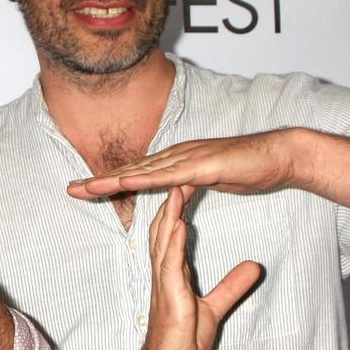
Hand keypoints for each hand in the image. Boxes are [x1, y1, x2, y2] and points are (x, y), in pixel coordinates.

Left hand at [67, 131, 297, 199]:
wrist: (279, 157)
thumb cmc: (248, 169)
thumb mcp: (210, 181)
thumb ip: (189, 186)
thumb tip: (175, 194)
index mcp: (177, 162)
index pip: (137, 175)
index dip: (109, 182)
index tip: (84, 191)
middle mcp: (177, 156)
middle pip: (131, 171)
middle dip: (99, 181)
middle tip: (70, 190)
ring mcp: (188, 158)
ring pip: (144, 171)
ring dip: (114, 180)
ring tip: (87, 188)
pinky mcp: (203, 165)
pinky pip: (170, 175)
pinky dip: (147, 179)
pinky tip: (127, 183)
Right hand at [128, 185, 261, 349]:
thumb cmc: (183, 344)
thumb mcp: (215, 309)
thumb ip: (231, 286)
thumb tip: (253, 267)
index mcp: (173, 274)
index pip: (173, 233)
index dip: (179, 207)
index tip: (191, 182)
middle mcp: (164, 273)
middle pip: (163, 228)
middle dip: (169, 200)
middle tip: (178, 171)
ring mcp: (164, 284)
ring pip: (163, 240)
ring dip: (169, 213)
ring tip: (177, 186)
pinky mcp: (169, 297)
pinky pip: (169, 264)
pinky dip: (173, 243)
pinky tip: (178, 224)